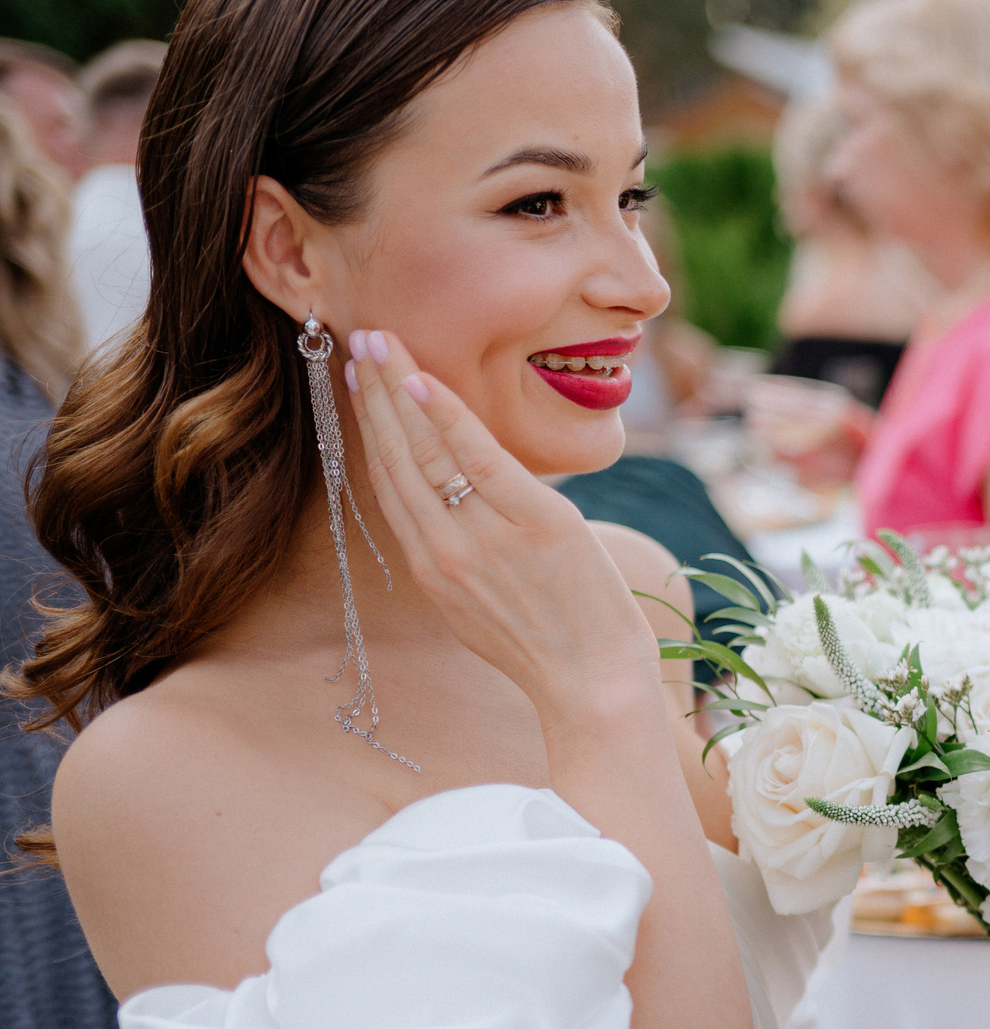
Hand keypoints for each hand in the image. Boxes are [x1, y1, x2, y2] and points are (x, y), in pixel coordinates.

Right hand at [343, 331, 657, 722]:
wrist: (593, 686)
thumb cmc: (552, 647)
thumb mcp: (483, 608)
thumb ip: (460, 559)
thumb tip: (456, 516)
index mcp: (431, 572)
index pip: (389, 486)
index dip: (370, 430)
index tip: (357, 385)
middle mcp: (444, 551)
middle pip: (395, 460)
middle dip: (373, 396)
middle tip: (359, 341)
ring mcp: (484, 538)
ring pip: (426, 452)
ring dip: (399, 389)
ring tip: (380, 342)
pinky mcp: (535, 524)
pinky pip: (480, 460)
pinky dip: (448, 417)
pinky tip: (422, 380)